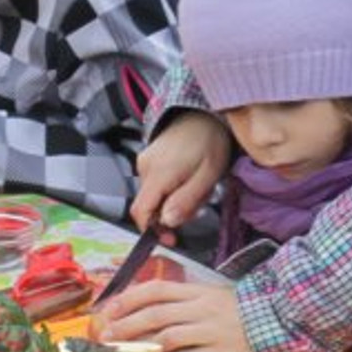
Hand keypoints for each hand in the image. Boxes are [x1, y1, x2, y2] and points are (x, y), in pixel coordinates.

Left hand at [99, 281, 250, 351]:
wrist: (276, 319)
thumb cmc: (238, 310)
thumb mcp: (211, 295)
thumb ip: (184, 299)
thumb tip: (148, 308)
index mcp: (196, 290)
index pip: (156, 289)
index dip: (129, 298)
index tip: (109, 309)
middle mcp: (200, 307)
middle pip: (156, 313)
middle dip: (127, 324)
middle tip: (105, 336)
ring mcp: (209, 328)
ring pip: (168, 334)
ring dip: (142, 344)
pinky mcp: (219, 349)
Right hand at [131, 112, 231, 241]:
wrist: (202, 112)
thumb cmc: (209, 141)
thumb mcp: (207, 176)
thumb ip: (186, 201)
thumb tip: (167, 222)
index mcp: (158, 173)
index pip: (141, 211)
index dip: (152, 230)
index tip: (171, 239)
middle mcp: (145, 168)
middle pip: (149, 206)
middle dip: (172, 213)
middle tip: (198, 204)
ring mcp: (144, 162)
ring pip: (154, 196)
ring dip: (174, 201)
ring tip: (197, 186)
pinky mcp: (148, 159)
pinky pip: (155, 184)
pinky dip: (171, 189)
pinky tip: (189, 179)